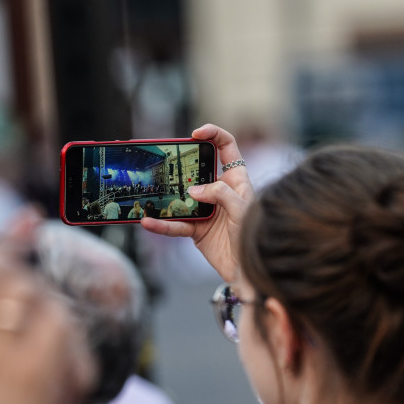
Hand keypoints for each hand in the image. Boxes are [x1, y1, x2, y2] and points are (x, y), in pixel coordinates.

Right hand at [141, 124, 252, 281]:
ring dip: (165, 195)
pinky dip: (161, 224)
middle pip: (196, 169)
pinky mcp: (196, 229)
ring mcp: (206, 209)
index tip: (196, 133)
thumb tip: (194, 190)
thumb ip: (221, 194)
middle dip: (180, 163)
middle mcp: (219, 191)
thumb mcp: (242, 210)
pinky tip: (148, 221)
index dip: (213, 134)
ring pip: (181, 197)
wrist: (250, 270)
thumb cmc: (254, 235)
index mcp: (236, 179)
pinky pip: (175, 224)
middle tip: (165, 161)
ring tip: (148, 190)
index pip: (226, 147)